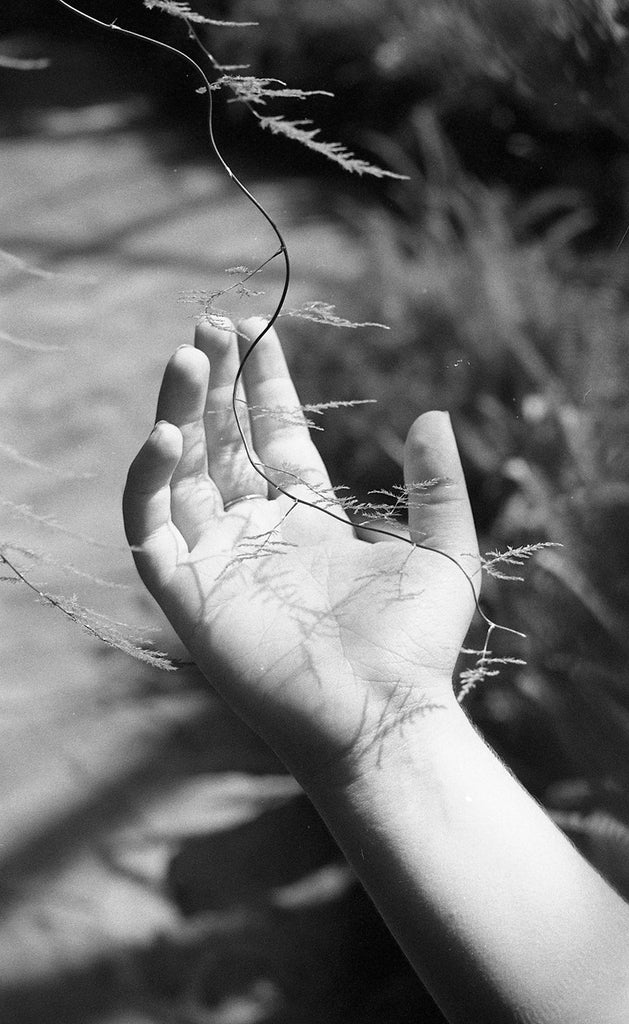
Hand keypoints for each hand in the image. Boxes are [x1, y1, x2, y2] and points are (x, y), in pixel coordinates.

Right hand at [123, 319, 479, 782]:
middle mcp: (255, 532)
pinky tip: (164, 432)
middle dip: (216, 383)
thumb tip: (433, 413)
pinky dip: (148, 479)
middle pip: (222, 441)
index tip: (256, 326)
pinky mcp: (185, 591)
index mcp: (306, 518)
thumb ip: (436, 483)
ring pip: (181, 471)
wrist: (383, 716)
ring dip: (180, 412)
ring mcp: (217, 559)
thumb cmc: (415, 645)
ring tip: (190, 355)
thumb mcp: (444, 550)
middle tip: (210, 323)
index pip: (272, 434)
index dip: (263, 381)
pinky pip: (150, 525)